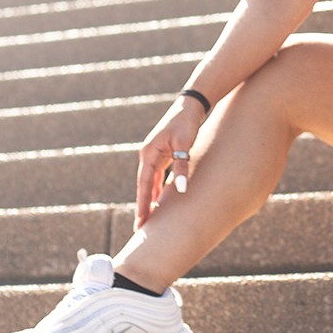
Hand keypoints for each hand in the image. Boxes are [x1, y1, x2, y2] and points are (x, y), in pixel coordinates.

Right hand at [134, 100, 203, 230]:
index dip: (142, 205)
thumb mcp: (185, 145)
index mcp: (149, 154)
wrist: (192, 104)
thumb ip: (180, 167)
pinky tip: (161, 199)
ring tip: (150, 218)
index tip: (140, 223)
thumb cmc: (187, 122)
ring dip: (150, 198)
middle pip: (144, 185)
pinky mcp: (164, 152)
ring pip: (150, 181)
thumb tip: (179, 190)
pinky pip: (157, 175)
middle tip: (141, 228)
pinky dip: (157, 188)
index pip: (144, 185)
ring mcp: (155, 154)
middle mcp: (148, 155)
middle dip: (143, 206)